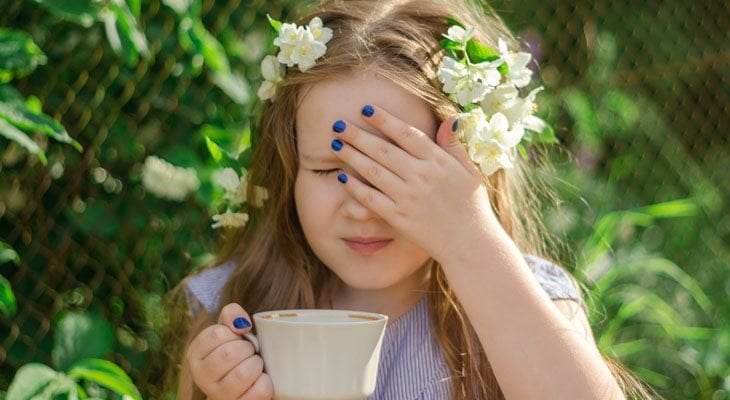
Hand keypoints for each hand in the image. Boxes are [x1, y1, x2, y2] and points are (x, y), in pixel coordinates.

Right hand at [186, 303, 272, 399]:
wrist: (245, 382)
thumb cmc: (238, 350)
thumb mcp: (231, 329)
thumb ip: (231, 314)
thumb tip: (241, 323)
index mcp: (195, 354)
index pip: (217, 334)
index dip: (235, 334)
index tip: (237, 339)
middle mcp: (201, 377)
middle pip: (229, 354)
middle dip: (248, 349)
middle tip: (250, 352)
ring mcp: (218, 395)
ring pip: (242, 374)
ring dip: (256, 365)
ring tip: (255, 365)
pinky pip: (260, 390)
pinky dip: (266, 382)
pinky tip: (260, 379)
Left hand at [331, 104, 500, 263]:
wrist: (470, 243)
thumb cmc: (471, 205)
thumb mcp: (469, 171)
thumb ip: (454, 145)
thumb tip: (451, 119)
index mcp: (438, 161)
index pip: (406, 134)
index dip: (384, 120)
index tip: (366, 109)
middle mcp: (421, 176)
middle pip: (383, 150)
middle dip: (358, 135)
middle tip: (338, 124)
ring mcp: (408, 197)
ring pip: (374, 171)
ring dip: (352, 156)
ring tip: (336, 144)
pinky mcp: (399, 217)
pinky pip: (372, 199)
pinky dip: (356, 188)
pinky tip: (342, 178)